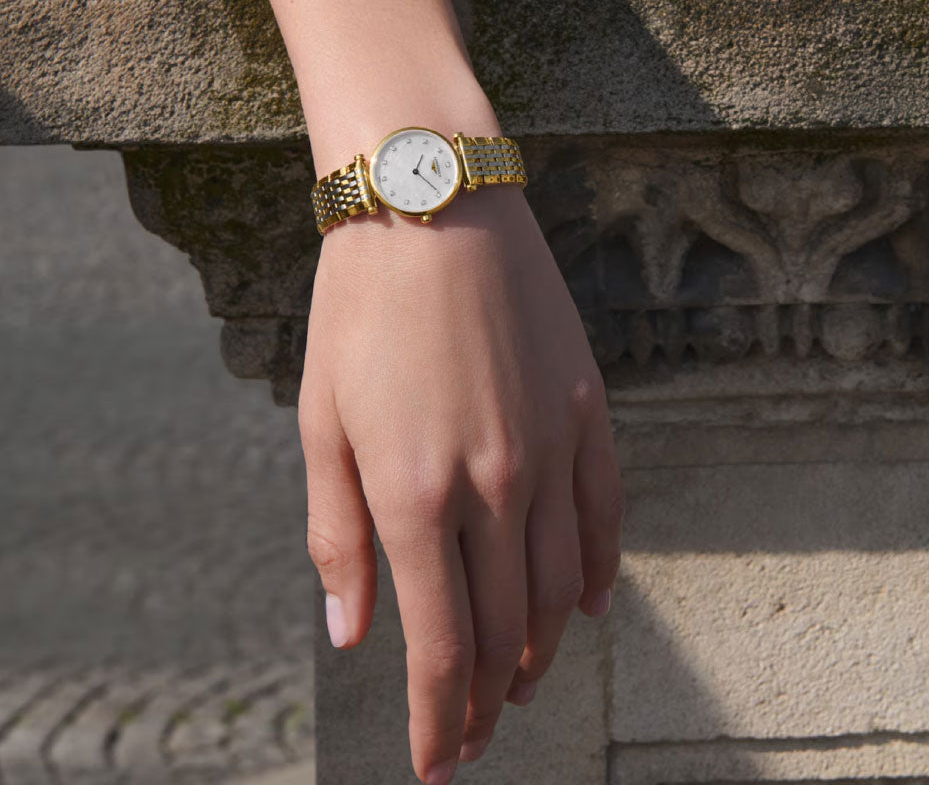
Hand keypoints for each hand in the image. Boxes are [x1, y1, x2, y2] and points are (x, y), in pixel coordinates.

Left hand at [298, 185, 623, 784]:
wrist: (433, 202)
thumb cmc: (358, 308)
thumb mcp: (320, 420)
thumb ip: (337, 535)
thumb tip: (352, 638)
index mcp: (414, 491)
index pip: (440, 648)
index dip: (440, 720)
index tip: (438, 764)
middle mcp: (494, 483)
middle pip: (505, 630)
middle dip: (488, 700)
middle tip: (476, 735)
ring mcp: (552, 446)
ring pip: (561, 586)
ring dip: (543, 650)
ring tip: (524, 686)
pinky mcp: (587, 408)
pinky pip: (605, 515)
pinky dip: (598, 573)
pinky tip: (588, 607)